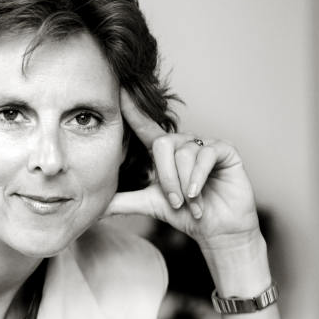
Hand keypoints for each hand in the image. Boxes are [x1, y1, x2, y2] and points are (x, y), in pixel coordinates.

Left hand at [101, 89, 261, 250]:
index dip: (132, 109)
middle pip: (162, 145)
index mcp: (163, 151)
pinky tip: (198, 195)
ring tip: (190, 202)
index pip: (144, 126)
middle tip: (175, 201)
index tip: (119, 89)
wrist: (217, 228)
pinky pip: (205, 156)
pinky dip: (197, 179)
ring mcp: (204, 144)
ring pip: (184, 155)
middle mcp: (182, 142)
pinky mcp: (225, 149)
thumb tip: (94, 207)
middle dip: (166, 179)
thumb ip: (122, 201)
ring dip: (184, 185)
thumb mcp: (149, 204)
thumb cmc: (185, 213)